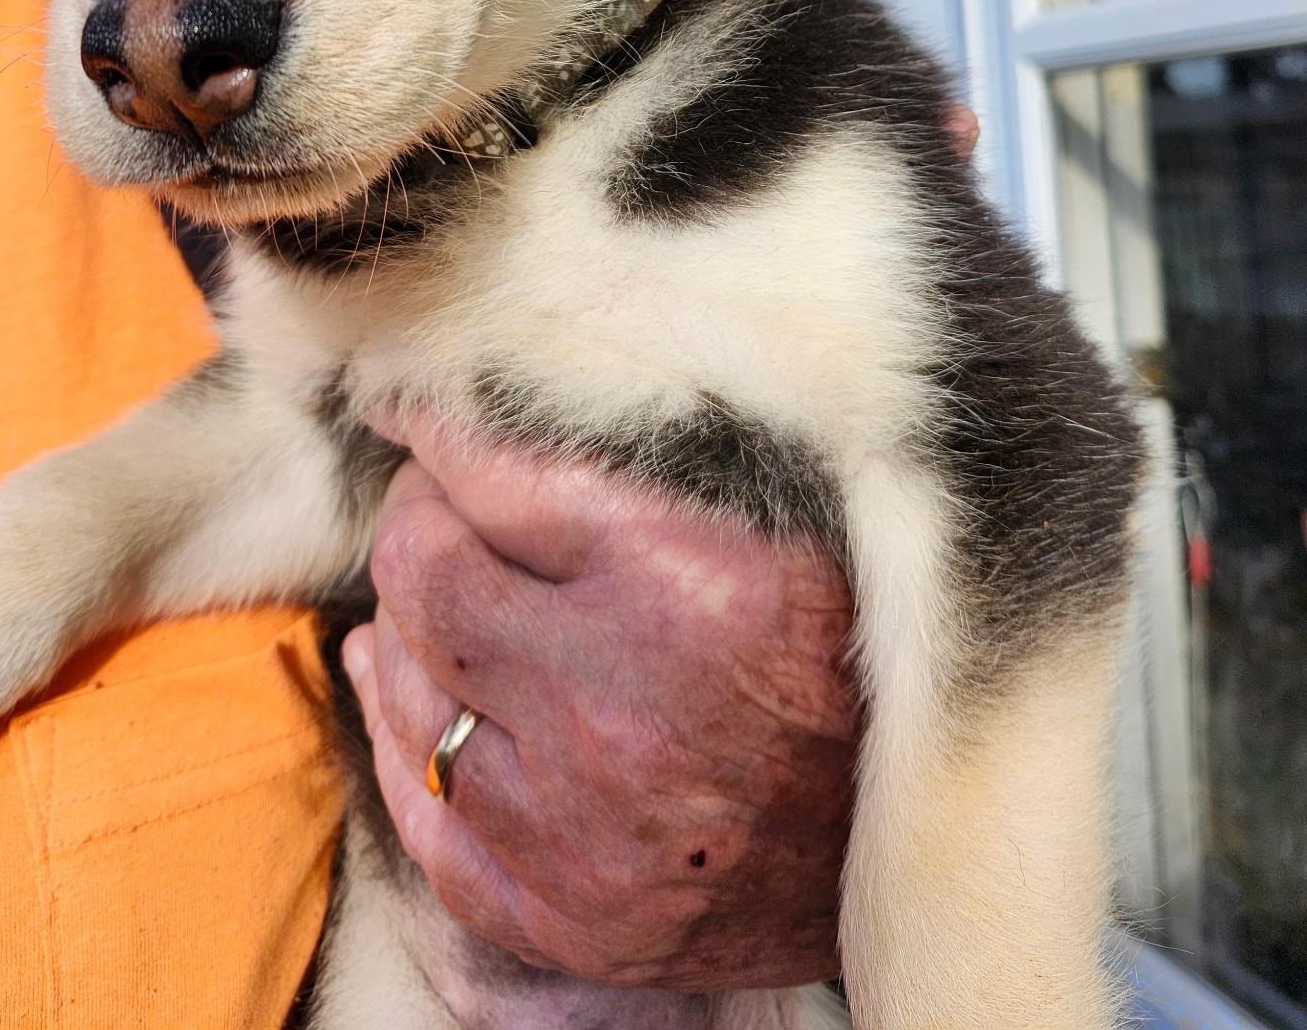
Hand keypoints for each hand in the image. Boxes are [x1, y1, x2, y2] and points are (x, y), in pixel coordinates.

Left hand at [342, 418, 856, 988]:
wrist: (910, 844)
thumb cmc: (848, 659)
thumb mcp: (778, 526)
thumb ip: (652, 463)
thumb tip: (510, 389)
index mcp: (684, 587)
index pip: (493, 478)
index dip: (435, 429)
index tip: (413, 410)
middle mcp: (618, 710)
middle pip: (426, 578)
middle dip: (414, 520)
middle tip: (433, 500)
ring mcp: (580, 829)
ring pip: (409, 692)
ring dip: (405, 625)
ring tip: (433, 589)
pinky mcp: (565, 916)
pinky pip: (425, 819)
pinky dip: (400, 743)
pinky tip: (396, 685)